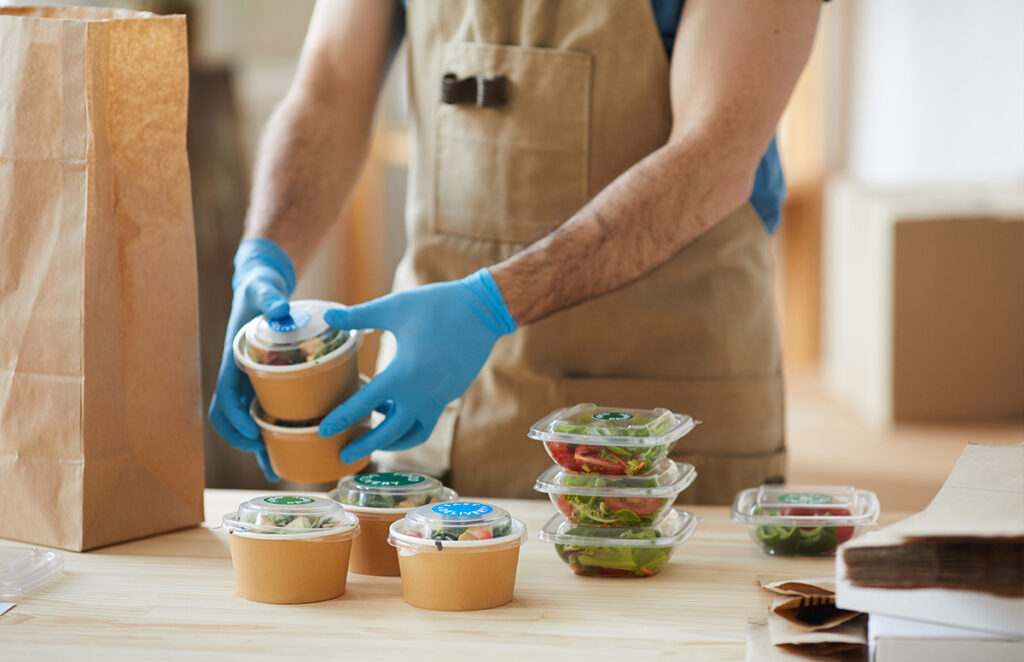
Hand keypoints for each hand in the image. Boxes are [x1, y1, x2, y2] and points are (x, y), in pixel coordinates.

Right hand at [208, 238, 295, 480]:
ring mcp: (250, 381)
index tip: (251, 433)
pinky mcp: (264, 381)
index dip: (234, 418)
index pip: (224, 396)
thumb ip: (269, 297)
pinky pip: (264, 411)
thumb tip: (280, 308)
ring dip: (258, 445)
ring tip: (275, 469)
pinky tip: (291, 447)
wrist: (261, 286)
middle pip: (230, 417)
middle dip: (242, 440)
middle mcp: (238, 375)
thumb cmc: (260, 289)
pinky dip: (273, 430)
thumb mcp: (263, 290)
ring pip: (247, 421)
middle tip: (265, 457)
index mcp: (233, 359)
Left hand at [319, 268, 517, 461]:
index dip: (342, 418)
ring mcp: (439, 397)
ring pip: (413, 433)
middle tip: (343, 454)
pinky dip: (407, 420)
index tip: (324, 430)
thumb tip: (327, 314)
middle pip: (390, 433)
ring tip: (374, 430)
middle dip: (365, 445)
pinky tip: (395, 404)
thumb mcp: (394, 307)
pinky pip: (426, 418)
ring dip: (392, 439)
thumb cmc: (437, 305)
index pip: (365, 404)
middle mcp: (422, 394)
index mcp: (403, 374)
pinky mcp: (450, 394)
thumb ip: (358, 315)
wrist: (484, 310)